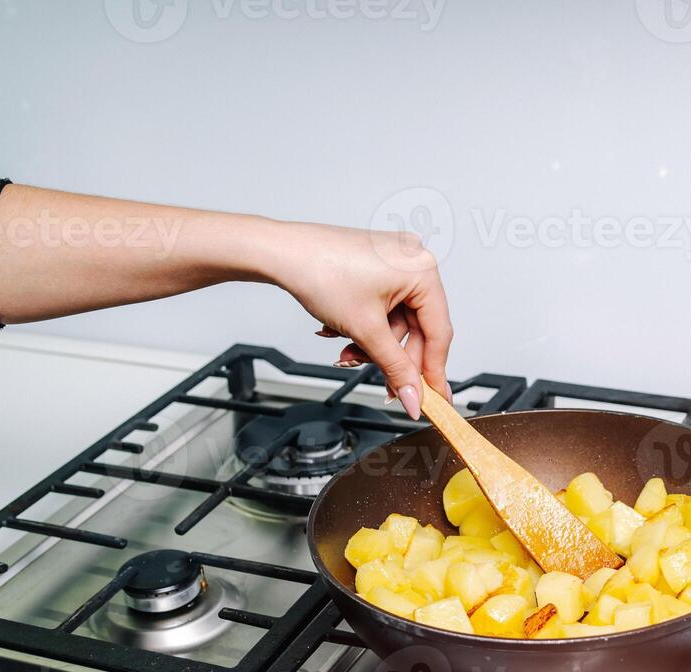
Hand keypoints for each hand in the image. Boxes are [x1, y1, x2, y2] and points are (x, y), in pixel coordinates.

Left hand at [0, 188, 453, 420]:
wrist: (247, 242)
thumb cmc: (299, 269)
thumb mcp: (355, 327)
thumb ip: (390, 370)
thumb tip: (414, 406)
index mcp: (415, 262)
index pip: (442, 332)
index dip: (432, 376)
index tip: (427, 410)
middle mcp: (399, 254)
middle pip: (418, 327)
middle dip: (394, 358)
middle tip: (383, 390)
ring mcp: (374, 258)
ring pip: (389, 322)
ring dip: (369, 346)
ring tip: (343, 356)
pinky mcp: (349, 265)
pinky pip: (367, 309)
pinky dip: (353, 329)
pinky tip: (329, 336)